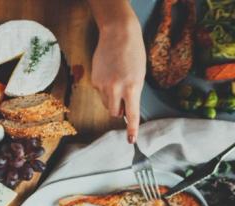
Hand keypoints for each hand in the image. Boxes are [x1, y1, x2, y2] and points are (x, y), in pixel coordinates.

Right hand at [91, 17, 145, 143]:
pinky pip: (99, 92)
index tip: (131, 141)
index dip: (132, 129)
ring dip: (111, 99)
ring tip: (116, 80)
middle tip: (123, 100)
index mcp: (132, 87)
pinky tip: (108, 74)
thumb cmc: (133, 53)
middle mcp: (116, 89)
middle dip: (118, 111)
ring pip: (106, 103)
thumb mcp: (139, 74)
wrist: (118, 34)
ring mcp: (103, 85)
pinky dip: (104, 88)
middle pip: (114, 113)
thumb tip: (124, 108)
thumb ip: (133, 92)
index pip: (132, 114)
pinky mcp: (94, 80)